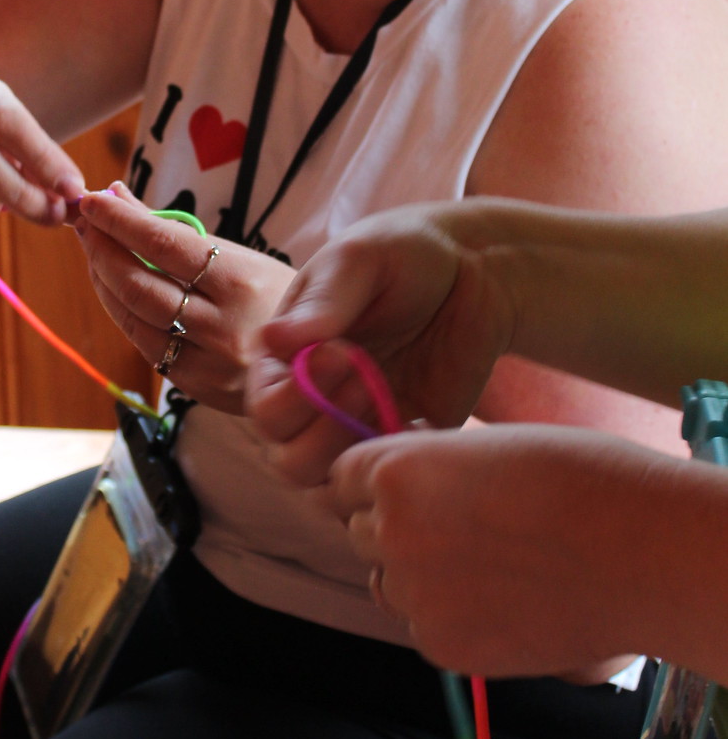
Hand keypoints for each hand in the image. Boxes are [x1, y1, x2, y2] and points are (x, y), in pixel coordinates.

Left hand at [75, 183, 294, 412]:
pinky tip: (114, 290)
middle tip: (84, 224)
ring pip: (134, 319)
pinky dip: (123, 313)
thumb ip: (173, 227)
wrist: (314, 359)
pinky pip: (145, 345)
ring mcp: (209, 363)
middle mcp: (226, 326)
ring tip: (93, 252)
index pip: (166, 244)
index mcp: (242, 281)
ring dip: (103, 281)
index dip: (121, 221)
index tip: (92, 202)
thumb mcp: (236, 254)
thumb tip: (116, 194)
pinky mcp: (196, 387)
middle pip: (141, 285)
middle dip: (103, 250)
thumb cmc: (271, 294)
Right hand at [244, 206, 516, 483]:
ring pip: (329, 484)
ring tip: (388, 398)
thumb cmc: (403, 254)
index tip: (343, 350)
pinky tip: (420, 419)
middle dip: (325, 428)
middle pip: (287, 459)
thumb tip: (272, 338)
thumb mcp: (360, 261)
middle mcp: (311, 401)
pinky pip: (384, 481)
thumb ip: (322, 302)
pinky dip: (397, 465)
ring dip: (355, 451)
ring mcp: (356, 426)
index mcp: (285, 359)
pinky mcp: (401, 440)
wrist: (475, 272)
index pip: (264, 409)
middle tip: (367, 379)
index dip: (298, 395)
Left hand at [320, 424, 650, 679]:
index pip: (345, 479)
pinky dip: (455, 622)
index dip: (378, 485)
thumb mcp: (484, 448)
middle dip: (399, 532)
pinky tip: (509, 604)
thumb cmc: (577, 479)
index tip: (413, 492)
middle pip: (364, 535)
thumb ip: (428, 467)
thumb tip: (398, 480)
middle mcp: (389, 534)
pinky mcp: (444, 647)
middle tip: (468, 533)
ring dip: (422, 580)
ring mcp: (414, 596)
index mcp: (394, 471)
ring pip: (390, 587)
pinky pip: (426, 631)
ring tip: (496, 570)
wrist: (639, 551)